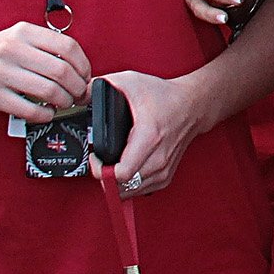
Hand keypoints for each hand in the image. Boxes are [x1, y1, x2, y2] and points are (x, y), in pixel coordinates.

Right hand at [0, 21, 92, 122]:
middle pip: (62, 71)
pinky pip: (30, 110)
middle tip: (79, 95)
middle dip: (78, 87)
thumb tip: (80, 69)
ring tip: (64, 103)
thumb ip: (45, 48)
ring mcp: (0, 72)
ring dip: (64, 102)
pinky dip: (45, 115)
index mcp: (23, 32)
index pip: (68, 46)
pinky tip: (46, 113)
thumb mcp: (17, 39)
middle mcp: (12, 49)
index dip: (84, 65)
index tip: (85, 76)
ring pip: (49, 91)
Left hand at [100, 67, 211, 195]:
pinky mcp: (166, 176)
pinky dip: (129, 185)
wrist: (193, 105)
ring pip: (131, 192)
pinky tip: (125, 172)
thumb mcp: (131, 81)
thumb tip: (80, 95)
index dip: (101, 171)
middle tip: (100, 162)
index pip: (122, 173)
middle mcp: (158, 158)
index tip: (95, 159)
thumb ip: (102, 85)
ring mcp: (163, 169)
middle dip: (104, 177)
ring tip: (110, 167)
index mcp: (148, 138)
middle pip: (123, 186)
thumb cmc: (164, 95)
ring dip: (116, 183)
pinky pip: (141, 191)